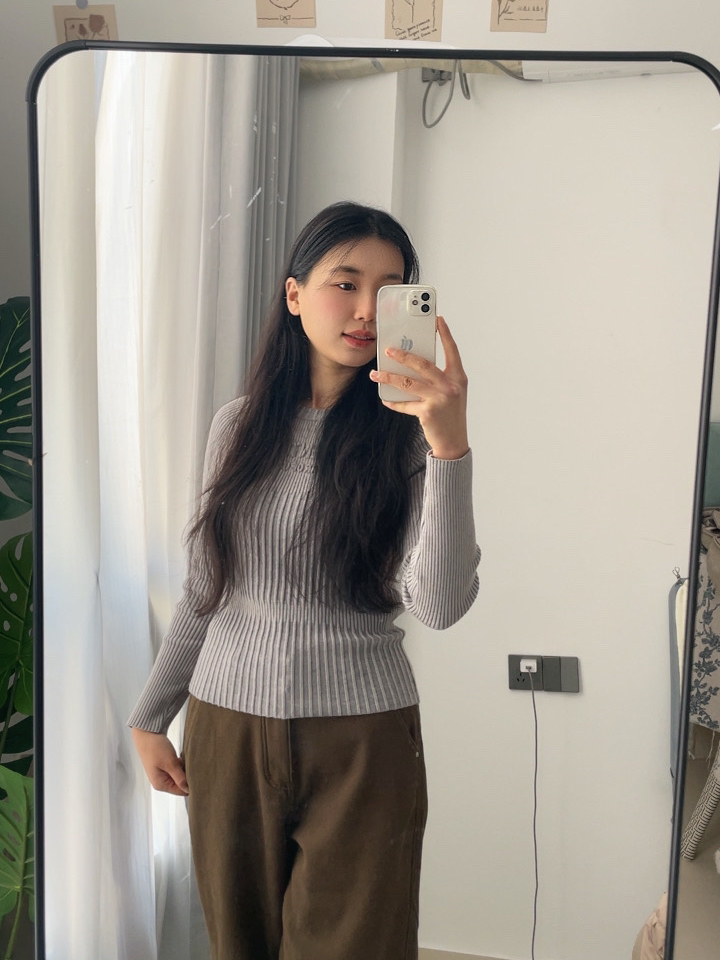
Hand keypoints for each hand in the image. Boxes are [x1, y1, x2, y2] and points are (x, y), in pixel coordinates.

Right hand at [131, 727, 188, 795]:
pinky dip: (180, 764)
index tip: (197, 775)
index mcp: (160, 785)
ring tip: (183, 760)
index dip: (190, 785)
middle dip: (187, 776)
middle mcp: (160, 782)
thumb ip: (180, 778)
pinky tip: (179, 757)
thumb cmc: (156, 748)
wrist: (147, 733)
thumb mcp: (170, 764)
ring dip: (183, 769)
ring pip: (179, 775)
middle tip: (190, 765)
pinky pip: (176, 769)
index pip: (181, 791)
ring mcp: (162, 774)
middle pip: (180, 784)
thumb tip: (188, 790)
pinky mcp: (163, 766)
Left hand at [370, 315, 469, 459]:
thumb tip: (412, 364)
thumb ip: (438, 378)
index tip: (437, 319)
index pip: (452, 351)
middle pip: (423, 364)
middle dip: (403, 355)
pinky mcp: (428, 412)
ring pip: (408, 383)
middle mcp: (451, 386)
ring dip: (389, 377)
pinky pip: (405, 404)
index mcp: (458, 378)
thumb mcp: (450, 393)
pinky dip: (393, 402)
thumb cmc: (450, 415)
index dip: (445, 334)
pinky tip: (385, 398)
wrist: (454, 442)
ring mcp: (440, 399)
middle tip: (388, 350)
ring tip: (375, 373)